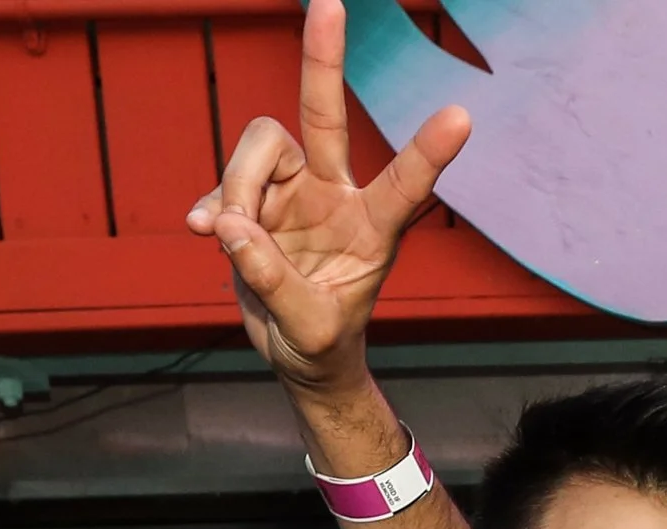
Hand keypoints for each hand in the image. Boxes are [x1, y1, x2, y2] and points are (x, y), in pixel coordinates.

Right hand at [186, 0, 468, 393]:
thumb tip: (230, 227)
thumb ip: (273, 281)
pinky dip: (211, 207)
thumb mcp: (308, 329)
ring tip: (230, 239)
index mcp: (373, 229)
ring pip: (258, 146)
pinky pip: (224, 180)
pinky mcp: (254, 196)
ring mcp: (293, 190)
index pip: (404, 186)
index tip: (461, 116)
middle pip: (324, 115)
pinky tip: (205, 232)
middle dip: (323, 61)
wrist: (300, 355)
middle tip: (331, 1)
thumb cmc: (322, 343)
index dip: (427, 152)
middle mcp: (335, 194)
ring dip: (235, 186)